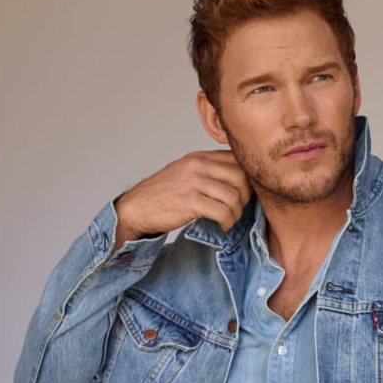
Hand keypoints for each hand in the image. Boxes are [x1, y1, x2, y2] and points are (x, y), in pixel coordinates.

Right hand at [114, 150, 250, 246]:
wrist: (136, 208)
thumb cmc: (163, 195)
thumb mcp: (185, 173)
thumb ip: (207, 171)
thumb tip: (237, 179)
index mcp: (198, 157)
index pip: (235, 160)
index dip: (246, 178)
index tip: (242, 193)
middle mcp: (197, 165)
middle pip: (240, 177)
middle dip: (245, 196)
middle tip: (238, 208)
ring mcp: (194, 183)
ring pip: (234, 196)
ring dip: (237, 212)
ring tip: (230, 220)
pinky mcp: (191, 202)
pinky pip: (223, 212)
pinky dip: (228, 222)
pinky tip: (223, 226)